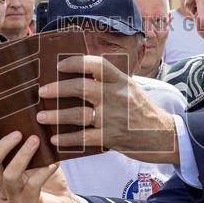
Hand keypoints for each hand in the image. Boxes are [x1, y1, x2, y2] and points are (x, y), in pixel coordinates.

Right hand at [0, 123, 79, 202]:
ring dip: (22, 156)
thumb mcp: (39, 160)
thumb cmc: (50, 179)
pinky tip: (55, 163)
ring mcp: (16, 196)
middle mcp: (5, 185)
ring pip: (10, 176)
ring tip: (36, 141)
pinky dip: (43, 172)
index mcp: (3, 172)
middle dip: (1, 146)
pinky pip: (33, 187)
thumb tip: (35, 121)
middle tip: (19, 133)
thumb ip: (32, 146)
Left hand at [35, 55, 177, 163]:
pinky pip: (84, 138)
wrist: (162, 136)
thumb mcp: (129, 89)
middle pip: (82, 87)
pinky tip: (55, 139)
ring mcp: (113, 117)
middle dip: (58, 89)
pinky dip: (67, 139)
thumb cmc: (141, 111)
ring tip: (41, 117)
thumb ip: (109, 82)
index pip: (97, 64)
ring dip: (56, 116)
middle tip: (42, 92)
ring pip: (79, 114)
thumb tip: (78, 74)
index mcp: (121, 81)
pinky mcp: (111, 137)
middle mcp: (116, 96)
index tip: (59, 65)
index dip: (76, 63)